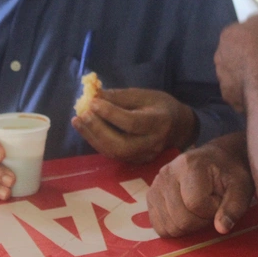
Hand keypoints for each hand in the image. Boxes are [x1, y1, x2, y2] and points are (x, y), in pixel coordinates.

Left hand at [72, 88, 196, 163]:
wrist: (179, 128)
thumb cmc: (162, 106)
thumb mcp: (145, 95)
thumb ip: (121, 97)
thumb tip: (95, 95)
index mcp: (159, 123)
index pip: (132, 122)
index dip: (110, 113)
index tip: (93, 102)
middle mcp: (152, 144)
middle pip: (121, 144)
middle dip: (98, 129)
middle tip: (82, 113)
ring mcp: (143, 156)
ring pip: (114, 152)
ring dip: (92, 137)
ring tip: (78, 120)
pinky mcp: (135, 162)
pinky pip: (113, 154)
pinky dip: (96, 142)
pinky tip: (86, 129)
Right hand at [147, 139, 253, 236]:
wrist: (216, 160)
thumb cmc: (230, 173)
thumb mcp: (241, 186)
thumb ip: (234, 207)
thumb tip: (222, 228)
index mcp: (190, 165)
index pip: (196, 204)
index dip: (212, 210)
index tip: (219, 199)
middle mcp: (168, 172)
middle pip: (180, 219)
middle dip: (200, 220)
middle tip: (210, 205)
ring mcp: (156, 184)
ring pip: (169, 226)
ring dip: (188, 224)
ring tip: (198, 207)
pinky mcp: (151, 195)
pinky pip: (159, 226)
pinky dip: (175, 226)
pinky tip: (186, 212)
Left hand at [214, 14, 257, 112]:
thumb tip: (254, 24)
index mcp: (227, 34)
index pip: (235, 32)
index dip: (248, 37)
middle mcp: (220, 54)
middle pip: (231, 53)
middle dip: (242, 56)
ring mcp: (222, 76)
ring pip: (231, 72)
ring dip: (242, 73)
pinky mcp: (227, 95)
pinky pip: (236, 90)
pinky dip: (244, 90)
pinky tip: (256, 90)